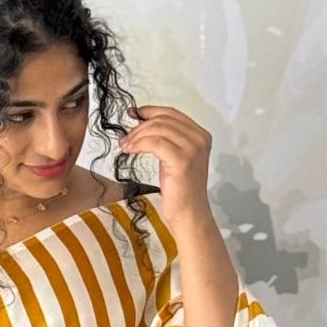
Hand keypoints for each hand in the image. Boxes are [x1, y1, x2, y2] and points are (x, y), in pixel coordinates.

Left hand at [119, 103, 213, 232]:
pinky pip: (155, 143)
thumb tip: (141, 123)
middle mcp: (199, 139)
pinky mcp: (182, 161)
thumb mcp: (173, 159)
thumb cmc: (180, 191)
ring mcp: (193, 149)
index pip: (171, 113)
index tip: (133, 114)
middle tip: (126, 138)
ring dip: (137, 135)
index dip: (150, 111)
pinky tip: (130, 150)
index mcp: (200, 135)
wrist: (189, 215)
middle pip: (164, 120)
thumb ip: (165, 140)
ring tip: (125, 145)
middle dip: (140, 126)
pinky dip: (140, 144)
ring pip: (158, 129)